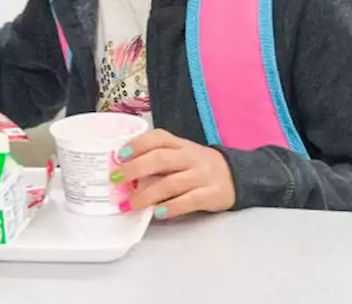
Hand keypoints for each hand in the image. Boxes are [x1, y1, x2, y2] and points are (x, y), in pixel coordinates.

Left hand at [112, 129, 235, 218]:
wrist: (235, 176)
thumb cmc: (197, 166)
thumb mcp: (180, 155)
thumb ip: (157, 159)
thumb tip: (124, 172)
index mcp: (180, 144)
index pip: (158, 137)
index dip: (137, 144)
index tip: (119, 155)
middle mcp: (191, 157)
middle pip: (161, 159)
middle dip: (135, 169)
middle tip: (116, 180)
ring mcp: (202, 175)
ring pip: (172, 183)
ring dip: (148, 194)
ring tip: (131, 204)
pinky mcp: (212, 194)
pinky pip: (190, 200)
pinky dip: (172, 207)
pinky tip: (158, 213)